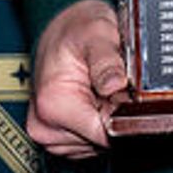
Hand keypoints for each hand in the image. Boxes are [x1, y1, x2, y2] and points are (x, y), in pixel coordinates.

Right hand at [25, 0, 129, 158]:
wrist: (60, 29)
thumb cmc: (76, 29)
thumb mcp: (97, 33)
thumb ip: (107, 61)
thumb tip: (116, 85)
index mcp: (53, 104)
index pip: (105, 134)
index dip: (125, 115)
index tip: (127, 93)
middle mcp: (46, 126)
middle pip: (103, 140)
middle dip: (115, 115)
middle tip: (113, 85)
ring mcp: (50, 134)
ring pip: (99, 143)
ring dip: (107, 118)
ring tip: (100, 89)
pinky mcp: (58, 137)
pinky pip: (91, 140)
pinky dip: (99, 121)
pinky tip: (95, 98)